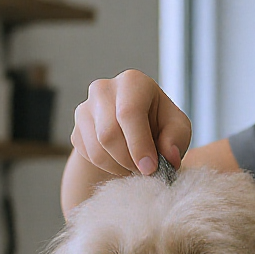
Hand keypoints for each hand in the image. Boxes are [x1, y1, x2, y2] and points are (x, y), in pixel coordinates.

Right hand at [71, 70, 191, 176]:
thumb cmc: (160, 124)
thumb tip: (169, 157)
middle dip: (129, 160)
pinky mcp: (76, 129)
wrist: (133, 131)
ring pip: (97, 149)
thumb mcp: (178, 128)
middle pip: (109, 134)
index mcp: (133, 82)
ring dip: (119, 167)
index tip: (150, 168)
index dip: (139, 144)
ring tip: (136, 167)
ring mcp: (85, 108)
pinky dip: (108, 167)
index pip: (129, 112)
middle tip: (146, 171)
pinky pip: (88, 156)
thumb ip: (176, 139)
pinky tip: (122, 163)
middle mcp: (103, 89)